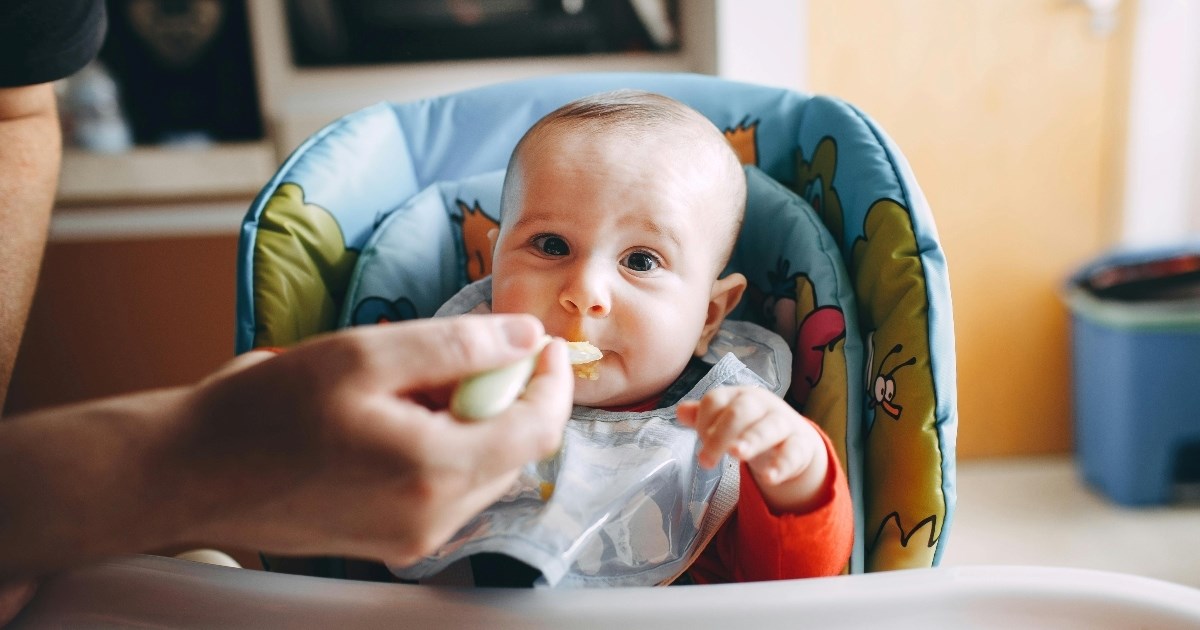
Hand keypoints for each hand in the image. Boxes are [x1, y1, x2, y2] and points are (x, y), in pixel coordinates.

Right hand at [164, 314, 574, 566]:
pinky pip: (446, 486)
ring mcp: (414, 537)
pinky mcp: (393, 541)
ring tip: (409, 386)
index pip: (538, 430)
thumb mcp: (363, 355)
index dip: (551, 380)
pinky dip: (441, 445)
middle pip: (513, 449)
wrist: (189, 474)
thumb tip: (524, 338)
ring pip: (481, 468)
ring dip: (469, 420)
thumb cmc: (264, 412)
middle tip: (457, 354)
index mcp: (434, 472)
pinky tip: (392, 418)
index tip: (542, 341)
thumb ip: (456, 345)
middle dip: (502, 395)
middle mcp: (434, 518)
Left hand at [677, 386, 829, 512]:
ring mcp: (783, 422)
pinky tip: (769, 478)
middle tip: (706, 460)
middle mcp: (761, 404)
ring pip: (769, 427)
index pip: (716, 400)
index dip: (704, 420)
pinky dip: (781, 465)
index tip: (700, 440)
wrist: (794, 437)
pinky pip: (792, 452)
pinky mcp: (801, 444)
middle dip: (722, 433)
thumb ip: (703, 418)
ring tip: (736, 454)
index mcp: (738, 396)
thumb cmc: (750, 426)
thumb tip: (680, 412)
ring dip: (751, 440)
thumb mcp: (726, 421)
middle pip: (740, 411)